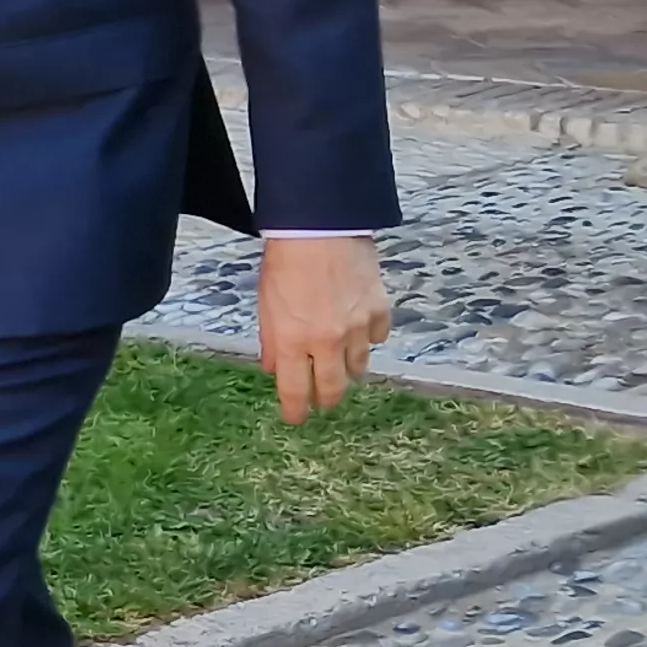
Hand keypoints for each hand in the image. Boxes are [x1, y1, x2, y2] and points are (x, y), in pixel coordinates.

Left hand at [256, 235, 392, 423]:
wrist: (321, 228)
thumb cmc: (285, 263)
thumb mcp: (266, 305)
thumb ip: (272, 341)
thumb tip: (275, 369)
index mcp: (294, 341)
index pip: (295, 390)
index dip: (295, 410)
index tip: (295, 418)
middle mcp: (328, 342)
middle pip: (334, 388)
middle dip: (326, 399)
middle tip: (322, 401)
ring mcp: (358, 328)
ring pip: (358, 366)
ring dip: (347, 370)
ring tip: (340, 366)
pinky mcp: (380, 311)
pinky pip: (376, 338)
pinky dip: (367, 339)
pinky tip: (359, 332)